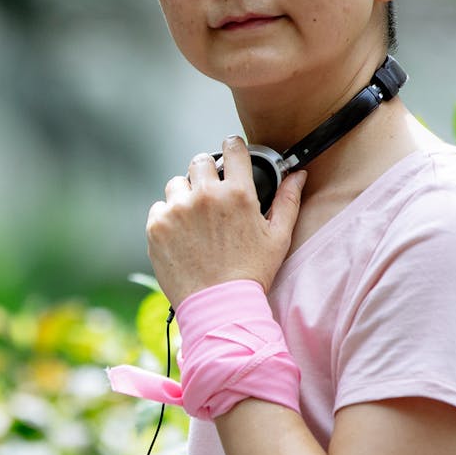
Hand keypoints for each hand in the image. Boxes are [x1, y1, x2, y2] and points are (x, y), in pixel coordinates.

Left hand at [146, 137, 305, 307]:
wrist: (219, 306)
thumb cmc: (251, 274)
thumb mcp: (278, 238)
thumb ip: (288, 201)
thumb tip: (298, 176)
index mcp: (238, 194)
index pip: (232, 148)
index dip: (232, 148)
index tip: (230, 153)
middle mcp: (206, 196)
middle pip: (200, 161)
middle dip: (206, 173)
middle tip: (212, 195)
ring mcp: (178, 209)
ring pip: (176, 183)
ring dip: (185, 195)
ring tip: (195, 220)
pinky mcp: (157, 226)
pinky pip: (159, 208)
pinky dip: (168, 218)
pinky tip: (182, 237)